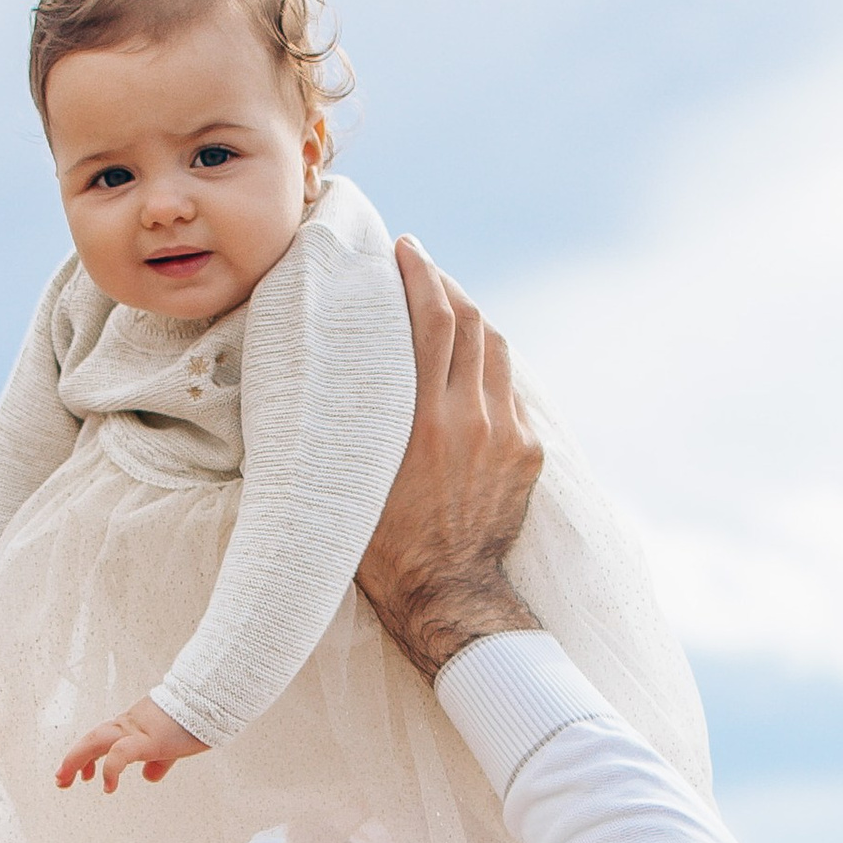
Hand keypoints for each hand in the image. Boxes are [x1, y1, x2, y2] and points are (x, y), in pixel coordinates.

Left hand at [56, 696, 210, 794]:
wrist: (212, 700)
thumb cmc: (196, 719)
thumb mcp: (172, 745)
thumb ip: (159, 761)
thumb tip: (149, 776)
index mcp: (134, 726)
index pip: (102, 739)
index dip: (87, 756)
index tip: (81, 775)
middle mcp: (129, 725)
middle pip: (92, 739)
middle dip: (72, 759)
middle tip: (60, 781)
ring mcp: (137, 730)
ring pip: (96, 741)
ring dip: (76, 760)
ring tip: (65, 781)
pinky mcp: (148, 738)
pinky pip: (121, 753)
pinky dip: (110, 769)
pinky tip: (108, 787)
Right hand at [354, 242, 543, 682]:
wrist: (445, 593)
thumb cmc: (379, 543)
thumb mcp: (352, 477)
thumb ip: (349, 424)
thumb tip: (315, 378)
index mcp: (424, 420)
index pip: (431, 320)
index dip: (420, 275)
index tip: (406, 249)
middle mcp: (471, 417)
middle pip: (470, 322)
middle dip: (446, 286)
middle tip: (422, 269)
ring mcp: (506, 433)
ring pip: (496, 351)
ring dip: (471, 321)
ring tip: (447, 310)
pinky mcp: (527, 451)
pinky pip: (509, 392)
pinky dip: (486, 370)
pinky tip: (467, 371)